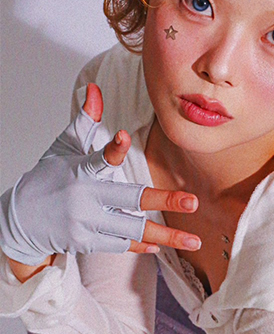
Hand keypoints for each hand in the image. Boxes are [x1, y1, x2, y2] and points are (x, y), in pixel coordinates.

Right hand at [0, 84, 200, 266]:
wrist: (18, 221)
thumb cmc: (46, 179)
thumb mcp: (64, 146)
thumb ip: (86, 120)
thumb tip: (95, 89)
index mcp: (81, 171)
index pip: (99, 158)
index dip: (112, 148)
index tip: (122, 136)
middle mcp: (86, 198)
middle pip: (131, 199)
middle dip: (164, 200)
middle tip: (192, 201)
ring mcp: (87, 223)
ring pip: (132, 229)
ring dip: (166, 235)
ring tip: (194, 240)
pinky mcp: (86, 242)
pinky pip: (120, 245)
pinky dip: (140, 245)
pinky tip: (162, 245)